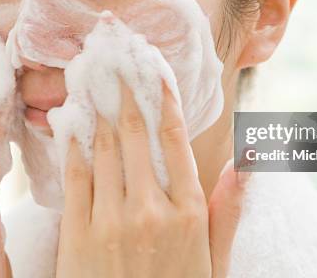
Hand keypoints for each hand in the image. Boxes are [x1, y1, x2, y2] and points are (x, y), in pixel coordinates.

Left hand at [56, 83, 248, 276]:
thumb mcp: (214, 257)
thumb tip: (244, 164)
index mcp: (189, 210)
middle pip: (135, 134)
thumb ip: (228, 209)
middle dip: (124, 91)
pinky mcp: (79, 235)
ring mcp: (113, 221)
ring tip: (92, 79)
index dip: (161, 99)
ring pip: (104, 149)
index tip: (152, 70)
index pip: (174, 138)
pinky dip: (74, 146)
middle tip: (114, 59)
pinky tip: (72, 122)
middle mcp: (152, 208)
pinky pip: (76, 178)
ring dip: (97, 110)